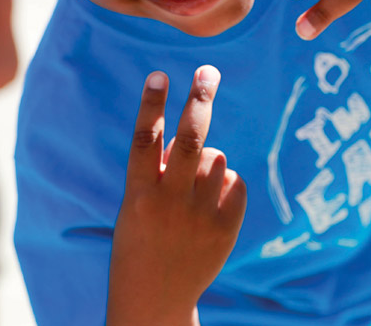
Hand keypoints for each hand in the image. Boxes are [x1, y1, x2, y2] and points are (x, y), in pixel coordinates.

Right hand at [107, 66, 246, 325]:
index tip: (159, 74)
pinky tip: (210, 204)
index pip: (145, 140)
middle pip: (190, 140)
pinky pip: (235, 182)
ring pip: (218, 158)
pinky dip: (226, 182)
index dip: (151, 105)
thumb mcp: (135, 206)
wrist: (154, 298)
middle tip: (207, 72)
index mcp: (138, 195)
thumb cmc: (140, 241)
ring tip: (193, 188)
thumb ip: (159, 171)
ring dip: (209, 160)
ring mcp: (199, 217)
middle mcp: (169, 203)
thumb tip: (190, 132)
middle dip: (199, 100)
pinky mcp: (225, 229)